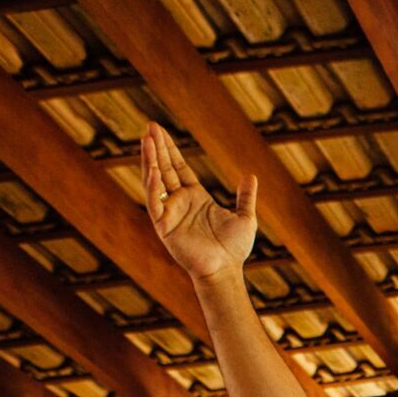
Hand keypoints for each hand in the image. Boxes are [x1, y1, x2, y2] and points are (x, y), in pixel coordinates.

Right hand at [142, 122, 257, 280]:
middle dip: (157, 148)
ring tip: (146, 139)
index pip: (178, 167)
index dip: (169, 150)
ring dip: (150, 160)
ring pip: (156, 181)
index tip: (160, 131)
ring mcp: (170, 213)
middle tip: (150, 126)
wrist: (226, 270)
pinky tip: (152, 169)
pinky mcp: (164, 226)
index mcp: (195, 197)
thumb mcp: (245, 217)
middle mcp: (179, 202)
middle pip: (164, 168)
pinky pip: (155, 202)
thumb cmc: (234, 249)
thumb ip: (245, 196)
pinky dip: (153, 186)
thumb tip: (251, 176)